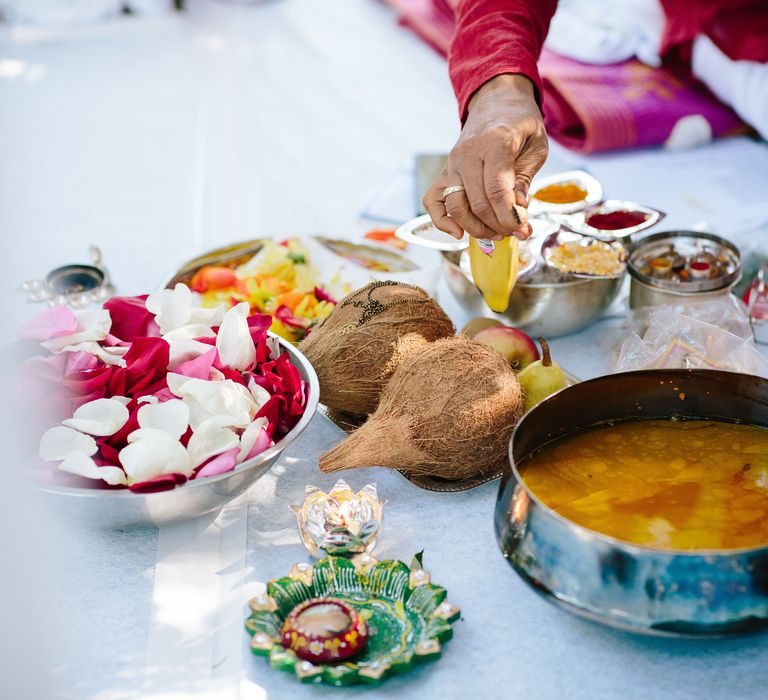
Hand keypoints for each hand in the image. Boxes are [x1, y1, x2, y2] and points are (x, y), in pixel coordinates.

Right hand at [424, 74, 547, 240]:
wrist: (496, 102)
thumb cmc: (521, 124)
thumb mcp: (536, 146)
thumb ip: (525, 178)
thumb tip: (518, 210)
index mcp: (495, 142)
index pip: (497, 189)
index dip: (509, 216)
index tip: (523, 229)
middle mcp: (468, 153)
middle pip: (477, 203)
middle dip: (498, 225)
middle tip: (517, 233)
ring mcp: (452, 163)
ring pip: (456, 206)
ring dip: (476, 228)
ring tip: (497, 234)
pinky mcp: (445, 172)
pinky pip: (433, 201)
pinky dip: (442, 221)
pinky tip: (458, 234)